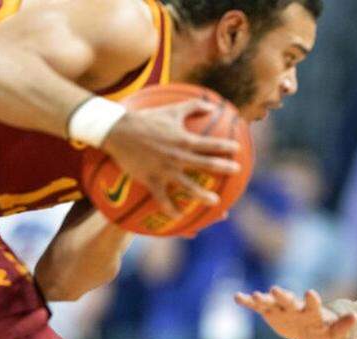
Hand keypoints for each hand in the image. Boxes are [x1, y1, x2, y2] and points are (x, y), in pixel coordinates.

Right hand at [101, 99, 240, 214]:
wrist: (118, 130)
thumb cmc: (146, 118)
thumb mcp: (171, 109)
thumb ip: (193, 106)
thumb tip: (211, 106)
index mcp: (183, 140)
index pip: (210, 144)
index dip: (226, 147)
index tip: (238, 150)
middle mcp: (177, 156)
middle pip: (206, 164)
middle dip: (224, 168)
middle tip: (237, 171)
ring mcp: (164, 170)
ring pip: (188, 186)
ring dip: (203, 194)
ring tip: (216, 202)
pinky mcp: (151, 180)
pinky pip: (163, 198)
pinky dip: (171, 208)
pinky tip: (180, 215)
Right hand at [235, 286, 356, 338]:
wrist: (309, 329)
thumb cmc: (323, 331)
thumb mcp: (335, 333)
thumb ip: (344, 326)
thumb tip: (356, 317)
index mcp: (311, 311)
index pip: (312, 304)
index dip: (312, 300)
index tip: (310, 294)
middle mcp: (295, 306)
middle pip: (289, 300)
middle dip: (283, 296)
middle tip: (276, 290)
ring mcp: (281, 308)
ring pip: (271, 302)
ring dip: (263, 299)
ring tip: (254, 295)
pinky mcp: (270, 312)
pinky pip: (257, 306)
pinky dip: (248, 302)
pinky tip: (237, 297)